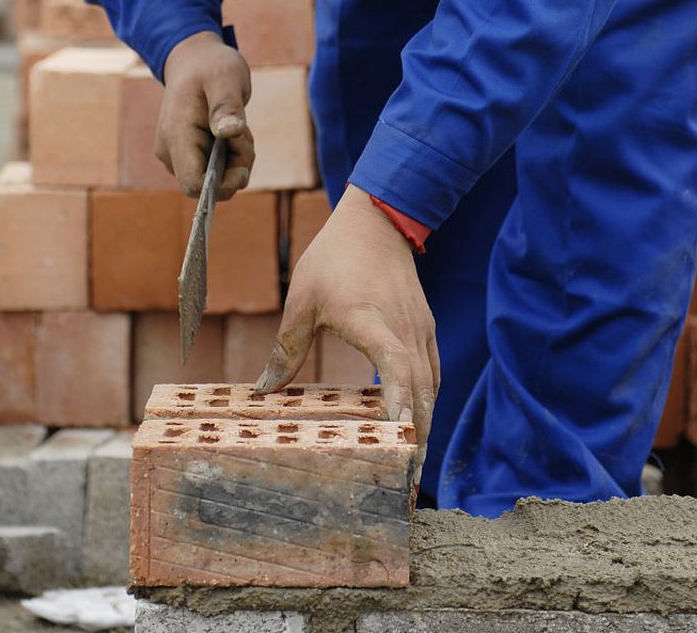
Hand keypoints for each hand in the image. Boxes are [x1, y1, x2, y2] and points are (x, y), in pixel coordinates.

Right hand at [157, 30, 253, 198]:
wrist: (194, 60)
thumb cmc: (210, 66)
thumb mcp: (225, 78)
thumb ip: (226, 105)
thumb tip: (229, 133)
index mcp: (176, 135)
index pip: (193, 185)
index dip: (222, 184)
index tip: (242, 162)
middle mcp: (170, 152)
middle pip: (209, 186)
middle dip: (235, 167)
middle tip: (244, 133)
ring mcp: (176, 155)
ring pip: (214, 181)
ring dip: (236, 161)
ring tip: (239, 128)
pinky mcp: (187, 156)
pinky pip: (215, 172)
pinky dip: (231, 158)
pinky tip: (233, 133)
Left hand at [255, 184, 438, 480]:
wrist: (376, 221)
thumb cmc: (334, 258)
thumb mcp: (302, 300)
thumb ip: (287, 348)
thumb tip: (265, 390)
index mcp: (372, 321)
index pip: (396, 366)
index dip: (400, 403)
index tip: (399, 437)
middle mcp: (405, 329)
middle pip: (421, 389)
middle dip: (417, 434)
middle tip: (406, 476)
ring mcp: (420, 329)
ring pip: (431, 384)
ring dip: (424, 420)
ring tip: (412, 459)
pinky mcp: (425, 328)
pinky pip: (431, 371)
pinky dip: (425, 399)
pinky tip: (412, 419)